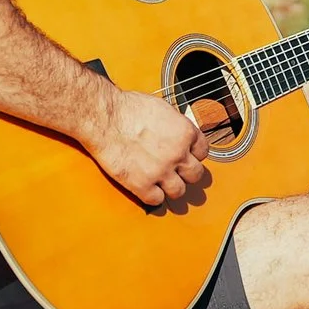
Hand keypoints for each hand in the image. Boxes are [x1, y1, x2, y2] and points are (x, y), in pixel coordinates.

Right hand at [88, 87, 211, 207]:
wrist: (105, 118)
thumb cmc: (128, 108)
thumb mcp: (162, 108)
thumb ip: (175, 125)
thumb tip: (178, 132)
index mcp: (185, 133)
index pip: (203, 152)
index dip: (194, 154)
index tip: (187, 156)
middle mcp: (177, 154)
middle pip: (196, 175)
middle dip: (187, 173)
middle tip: (178, 172)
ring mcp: (161, 171)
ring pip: (179, 191)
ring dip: (171, 188)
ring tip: (163, 183)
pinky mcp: (142, 185)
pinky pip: (157, 200)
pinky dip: (152, 196)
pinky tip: (147, 188)